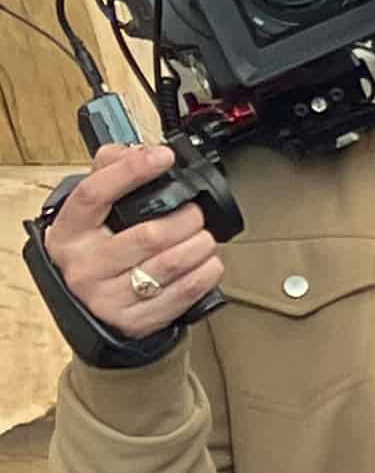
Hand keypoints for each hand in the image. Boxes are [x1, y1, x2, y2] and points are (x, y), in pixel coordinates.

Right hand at [39, 143, 220, 339]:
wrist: (89, 311)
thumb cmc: (95, 253)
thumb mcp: (89, 215)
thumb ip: (108, 174)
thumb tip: (136, 151)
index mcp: (68, 232)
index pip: (95, 194)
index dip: (131, 171)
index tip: (161, 157)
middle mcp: (83, 266)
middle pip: (148, 234)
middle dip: (187, 219)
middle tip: (196, 214)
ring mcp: (107, 297)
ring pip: (170, 262)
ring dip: (201, 245)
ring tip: (204, 237)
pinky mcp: (134, 321)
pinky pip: (184, 292)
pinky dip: (206, 272)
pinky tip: (207, 262)